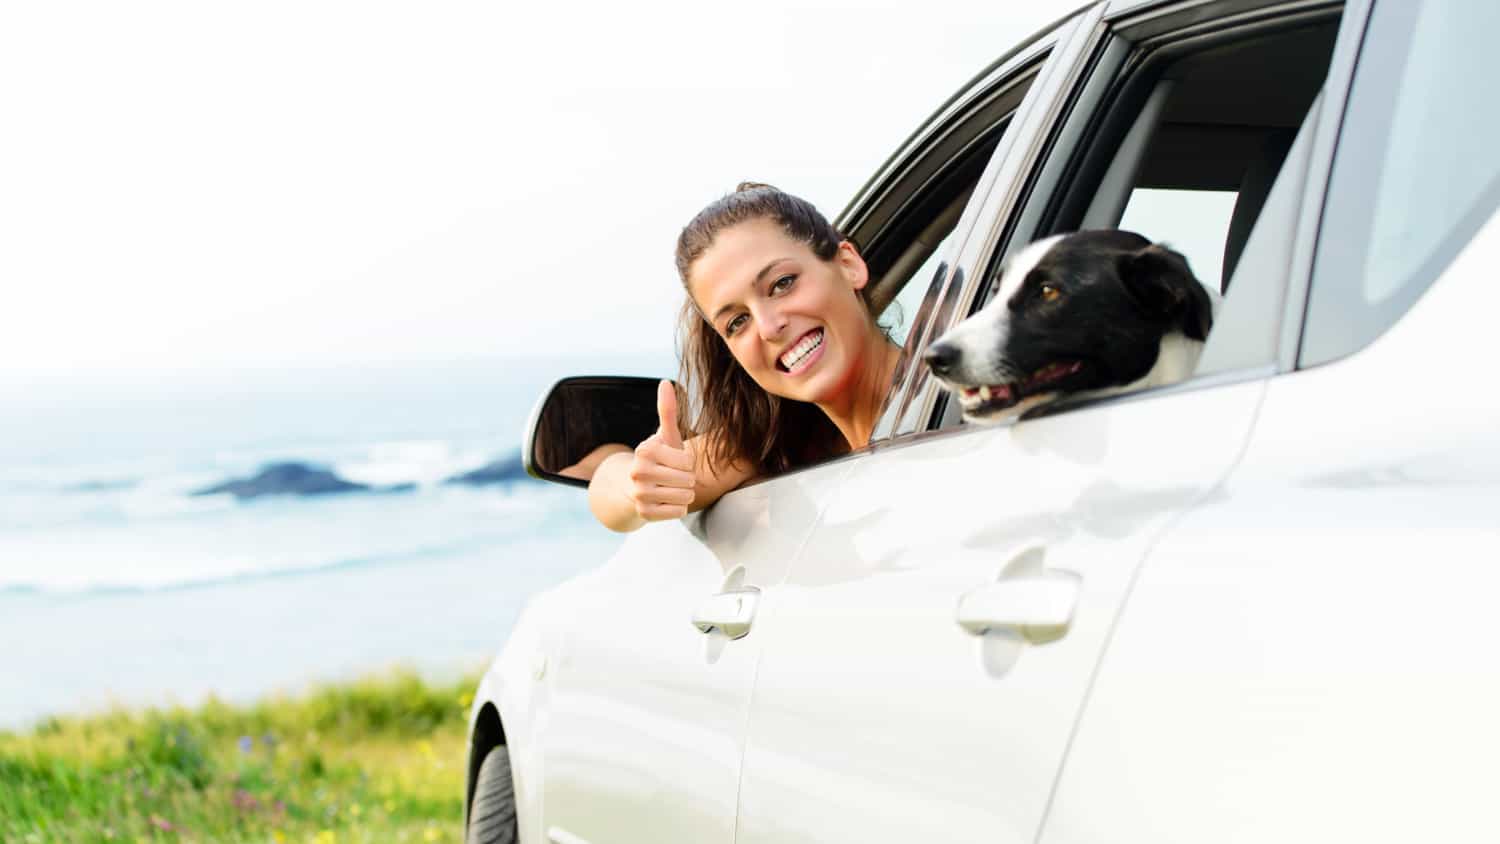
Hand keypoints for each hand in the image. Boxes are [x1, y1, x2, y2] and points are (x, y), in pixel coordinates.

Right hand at [626, 380, 695, 520]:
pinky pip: (679, 512)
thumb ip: (668, 410)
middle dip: (687, 479)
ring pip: (685, 497)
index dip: (687, 462)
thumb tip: (665, 382)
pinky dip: (679, 508)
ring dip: (685, 494)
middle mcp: (638, 472)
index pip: (688, 461)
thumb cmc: (660, 458)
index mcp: (645, 450)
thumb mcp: (665, 436)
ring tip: (671, 488)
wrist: (636, 487)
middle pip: (688, 480)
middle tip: (674, 477)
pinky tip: (666, 501)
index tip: (675, 461)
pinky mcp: (644, 514)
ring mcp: (639, 494)